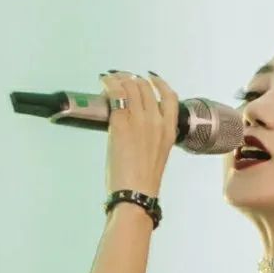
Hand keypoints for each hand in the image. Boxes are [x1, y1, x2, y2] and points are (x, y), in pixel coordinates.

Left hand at [99, 70, 179, 199]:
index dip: (159, 83)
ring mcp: (139, 120)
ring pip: (131, 86)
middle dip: (132, 79)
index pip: (170, 96)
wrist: (135, 194)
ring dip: (119, 78)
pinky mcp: (121, 123)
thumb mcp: (157, 155)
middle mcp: (156, 121)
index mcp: (169, 130)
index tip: (150, 78)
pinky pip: (115, 93)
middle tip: (121, 79)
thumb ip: (152, 136)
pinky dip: (108, 83)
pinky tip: (103, 82)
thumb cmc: (143, 182)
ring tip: (109, 79)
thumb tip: (137, 125)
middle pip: (146, 87)